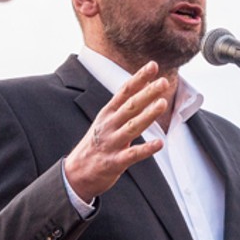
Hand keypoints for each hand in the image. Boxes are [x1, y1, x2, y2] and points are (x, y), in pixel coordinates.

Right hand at [64, 61, 169, 201]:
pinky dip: (146, 149)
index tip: (153, 65)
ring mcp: (111, 143)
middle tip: (163, 82)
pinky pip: (132, 154)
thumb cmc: (96, 143)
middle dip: (148, 93)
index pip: (125, 91)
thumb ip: (125, 105)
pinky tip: (160, 144)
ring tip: (163, 104)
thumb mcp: (106, 120)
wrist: (76, 173)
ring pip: (132, 126)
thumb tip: (145, 85)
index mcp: (107, 113)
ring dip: (148, 115)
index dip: (139, 78)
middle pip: (131, 106)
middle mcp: (109, 125)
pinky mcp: (115, 162)